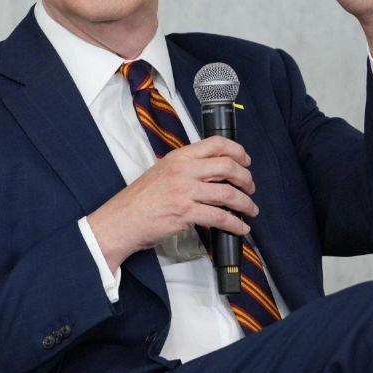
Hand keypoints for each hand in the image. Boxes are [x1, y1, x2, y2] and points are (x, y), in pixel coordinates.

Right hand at [86, 136, 256, 272]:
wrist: (122, 219)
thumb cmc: (140, 199)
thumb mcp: (162, 171)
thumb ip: (187, 168)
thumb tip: (214, 172)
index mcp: (179, 156)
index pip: (216, 144)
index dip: (237, 151)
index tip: (245, 161)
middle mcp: (184, 170)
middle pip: (228, 167)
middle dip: (246, 178)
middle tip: (250, 187)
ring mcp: (185, 191)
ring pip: (228, 193)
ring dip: (246, 203)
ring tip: (250, 209)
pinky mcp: (186, 213)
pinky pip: (220, 217)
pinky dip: (235, 224)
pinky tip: (240, 228)